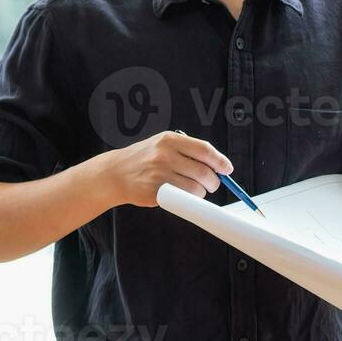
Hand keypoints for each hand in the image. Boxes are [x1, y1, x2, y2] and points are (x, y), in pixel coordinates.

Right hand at [100, 131, 232, 207]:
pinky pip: (183, 199)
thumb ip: (188, 151)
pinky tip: (184, 195)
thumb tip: (218, 165)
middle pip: (204, 171)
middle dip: (214, 181)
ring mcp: (159, 174)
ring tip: (195, 190)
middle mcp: (165, 155)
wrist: (115, 172)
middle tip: (212, 184)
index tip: (227, 169)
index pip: (204, 150)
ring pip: (197, 188)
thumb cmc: (144, 159)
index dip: (220, 161)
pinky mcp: (155, 191)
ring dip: (202, 192)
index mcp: (170, 140)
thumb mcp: (163, 144)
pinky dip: (190, 200)